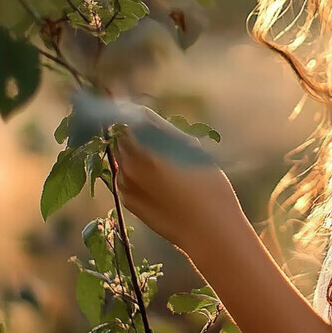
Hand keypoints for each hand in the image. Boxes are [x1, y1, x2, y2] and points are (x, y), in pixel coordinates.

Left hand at [109, 106, 244, 255]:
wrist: (208, 233)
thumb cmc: (210, 189)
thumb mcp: (194, 153)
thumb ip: (167, 134)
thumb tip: (147, 121)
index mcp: (147, 149)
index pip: (129, 118)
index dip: (128, 108)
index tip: (128, 99)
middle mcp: (130, 165)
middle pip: (120, 135)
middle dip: (126, 126)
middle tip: (140, 122)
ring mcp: (126, 185)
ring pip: (122, 155)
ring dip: (131, 147)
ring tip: (156, 151)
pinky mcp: (128, 200)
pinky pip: (125, 174)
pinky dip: (134, 167)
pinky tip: (158, 174)